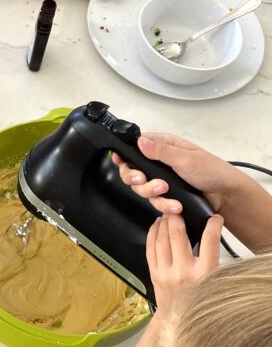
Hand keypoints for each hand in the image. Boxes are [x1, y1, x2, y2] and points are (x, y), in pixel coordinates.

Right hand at [112, 133, 241, 214]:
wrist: (226, 196)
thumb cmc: (212, 171)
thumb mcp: (186, 158)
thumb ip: (162, 151)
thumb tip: (140, 141)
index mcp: (164, 146)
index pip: (136, 147)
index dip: (125, 155)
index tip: (120, 162)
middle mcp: (159, 162)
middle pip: (133, 171)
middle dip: (136, 178)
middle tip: (141, 180)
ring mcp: (162, 180)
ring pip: (142, 188)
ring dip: (151, 192)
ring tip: (165, 191)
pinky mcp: (167, 196)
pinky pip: (155, 202)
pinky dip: (163, 205)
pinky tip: (175, 206)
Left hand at [146, 213, 222, 312]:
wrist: (180, 320)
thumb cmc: (199, 298)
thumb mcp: (213, 280)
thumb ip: (210, 258)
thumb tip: (209, 232)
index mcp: (204, 274)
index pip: (210, 243)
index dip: (213, 226)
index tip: (215, 218)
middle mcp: (184, 272)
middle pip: (179, 236)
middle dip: (177, 218)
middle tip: (178, 208)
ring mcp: (166, 273)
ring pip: (162, 240)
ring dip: (164, 223)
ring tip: (166, 214)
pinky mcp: (154, 274)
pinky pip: (150, 249)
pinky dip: (152, 234)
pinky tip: (155, 226)